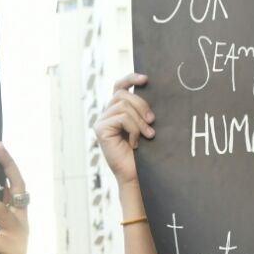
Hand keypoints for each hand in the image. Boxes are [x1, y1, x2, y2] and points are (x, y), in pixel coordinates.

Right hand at [94, 72, 155, 188]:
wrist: (137, 175)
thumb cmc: (144, 152)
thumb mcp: (145, 125)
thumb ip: (142, 109)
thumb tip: (149, 88)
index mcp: (118, 110)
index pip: (119, 87)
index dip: (131, 79)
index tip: (146, 79)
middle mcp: (107, 114)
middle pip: (122, 94)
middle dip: (141, 105)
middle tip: (152, 122)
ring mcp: (102, 121)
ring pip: (123, 106)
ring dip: (139, 121)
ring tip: (148, 136)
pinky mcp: (100, 129)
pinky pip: (121, 118)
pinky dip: (133, 129)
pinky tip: (135, 143)